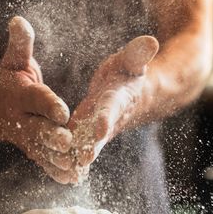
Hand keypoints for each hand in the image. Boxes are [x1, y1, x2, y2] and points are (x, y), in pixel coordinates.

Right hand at [0, 16, 74, 182]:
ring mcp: (25, 138)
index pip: (35, 99)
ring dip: (57, 159)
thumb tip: (18, 20)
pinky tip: (71, 179)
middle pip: (37, 129)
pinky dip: (55, 171)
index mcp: (20, 95)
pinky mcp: (32, 150)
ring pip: (41, 151)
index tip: (63, 110)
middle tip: (68, 142)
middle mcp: (21, 119)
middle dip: (52, 136)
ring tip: (74, 166)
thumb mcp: (14, 60)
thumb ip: (20, 43)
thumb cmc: (11, 81)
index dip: (48, 104)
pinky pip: (43, 162)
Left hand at [69, 36, 159, 176]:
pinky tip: (61, 173)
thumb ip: (138, 54)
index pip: (112, 108)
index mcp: (118, 98)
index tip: (100, 127)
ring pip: (89, 145)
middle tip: (82, 158)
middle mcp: (109, 118)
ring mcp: (98, 129)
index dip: (107, 117)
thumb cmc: (128, 72)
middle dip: (92, 145)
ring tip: (67, 170)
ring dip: (78, 157)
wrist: (134, 94)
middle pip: (100, 133)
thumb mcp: (132, 61)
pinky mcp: (88, 134)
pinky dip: (73, 160)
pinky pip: (80, 148)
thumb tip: (151, 40)